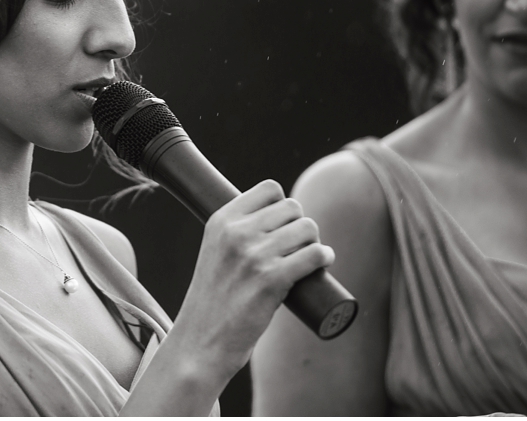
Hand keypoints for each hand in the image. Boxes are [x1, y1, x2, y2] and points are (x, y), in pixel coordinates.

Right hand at [171, 179, 334, 389]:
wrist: (202, 339)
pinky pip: (314, 255)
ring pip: (307, 228)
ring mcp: (254, 255)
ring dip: (315, 241)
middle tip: (298, 247)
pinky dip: (324, 257)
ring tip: (311, 256)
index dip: (283, 205)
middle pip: (292, 207)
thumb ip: (236, 233)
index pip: (269, 188)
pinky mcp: (272, 280)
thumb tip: (277, 221)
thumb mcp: (214, 252)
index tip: (284, 225)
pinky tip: (324, 261)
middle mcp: (236, 232)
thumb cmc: (213, 298)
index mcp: (221, 220)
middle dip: (301, 224)